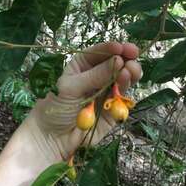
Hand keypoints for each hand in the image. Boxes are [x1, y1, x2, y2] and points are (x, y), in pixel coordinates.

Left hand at [25, 42, 141, 162]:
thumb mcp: (71, 87)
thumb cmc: (56, 107)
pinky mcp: (113, 108)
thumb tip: (119, 60)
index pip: (100, 52)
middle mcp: (97, 76)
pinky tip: (126, 81)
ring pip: (123, 78)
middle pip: (115, 63)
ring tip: (131, 69)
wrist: (53, 138)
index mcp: (83, 65)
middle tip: (133, 57)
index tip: (123, 47)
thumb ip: (95, 75)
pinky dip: (126, 88)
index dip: (112, 48)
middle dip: (125, 58)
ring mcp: (106, 91)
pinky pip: (123, 96)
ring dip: (129, 72)